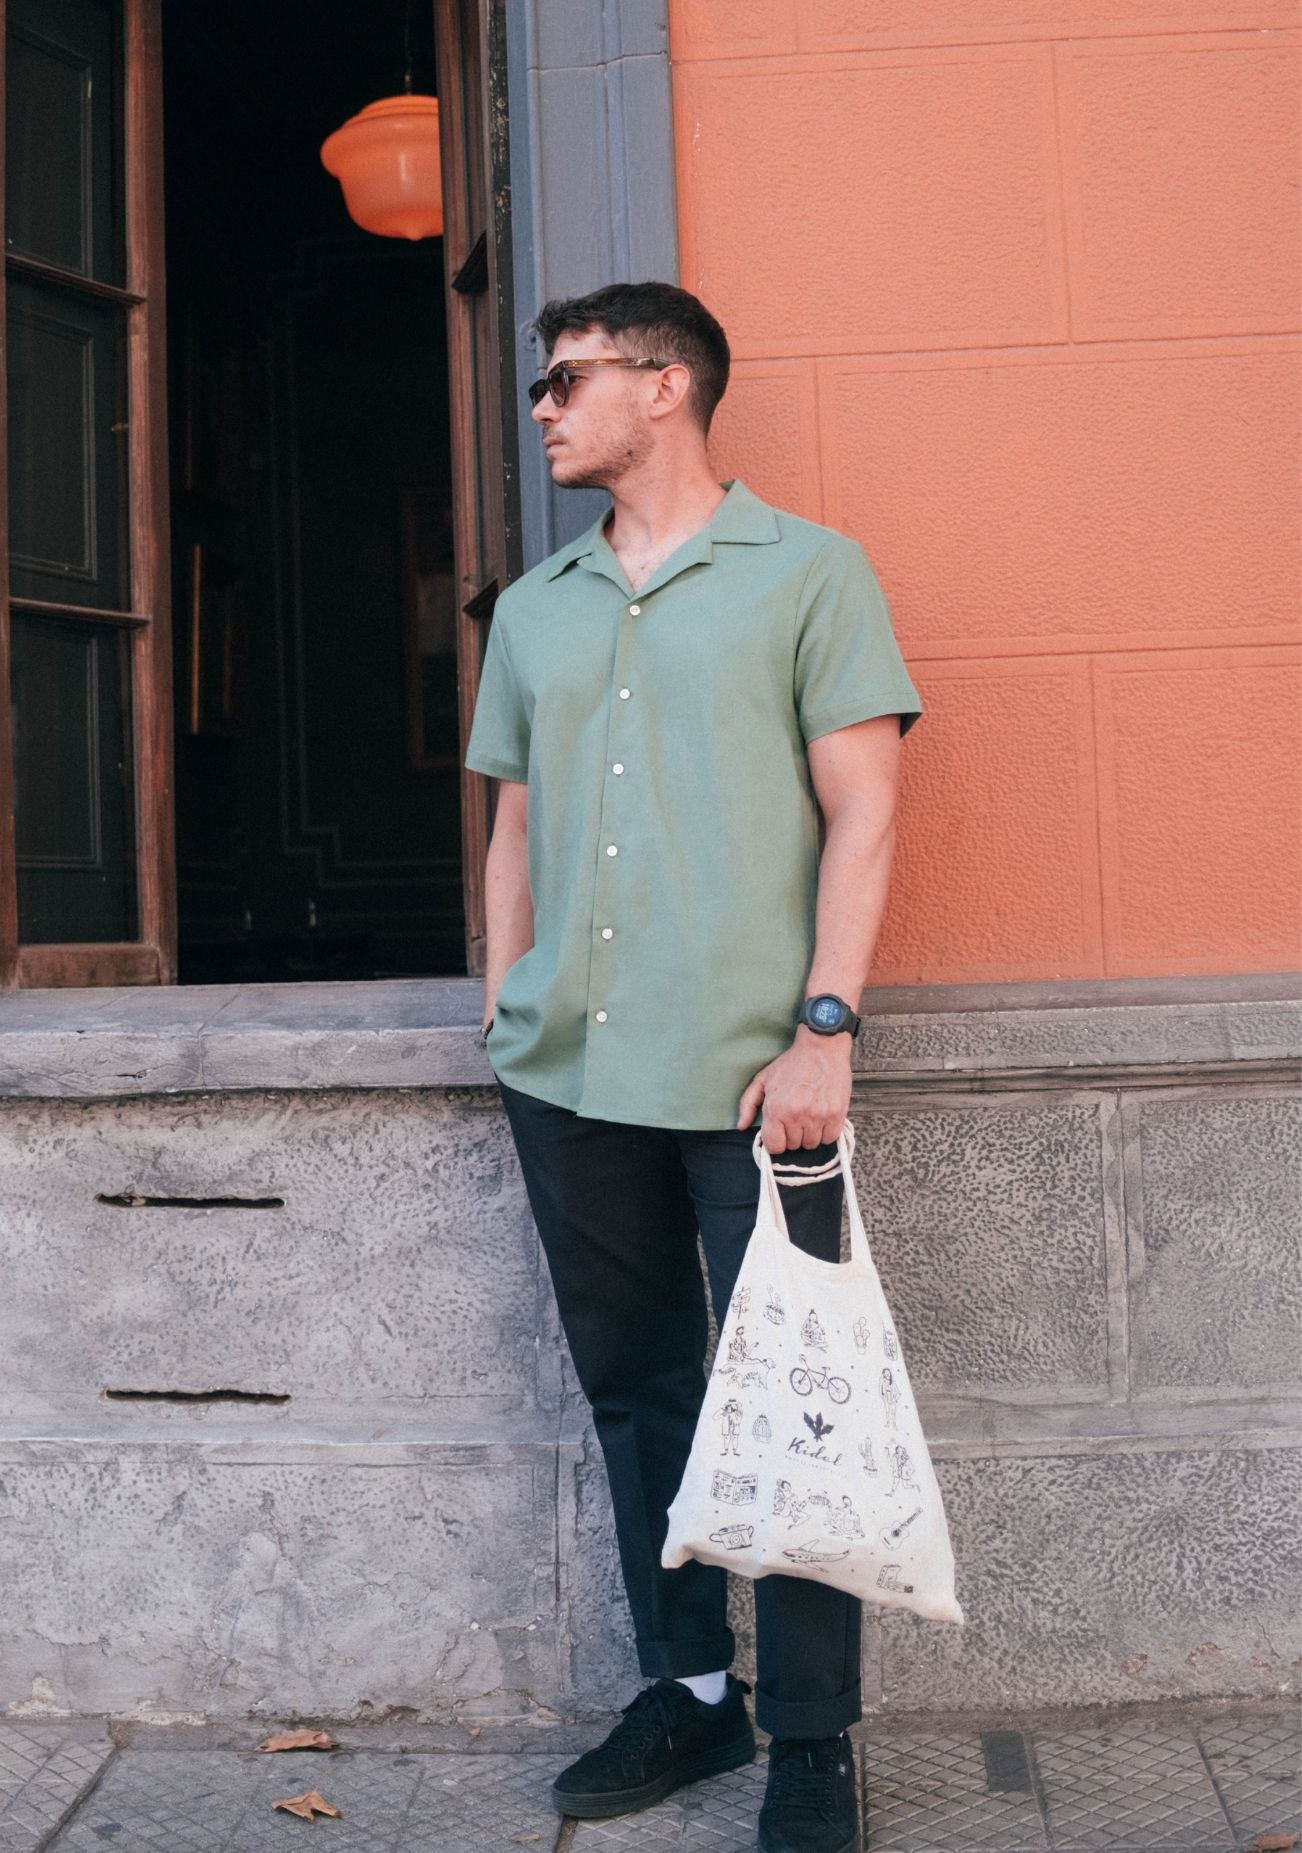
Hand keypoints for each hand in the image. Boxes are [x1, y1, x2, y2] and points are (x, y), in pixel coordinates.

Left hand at [736, 1027, 851, 1152]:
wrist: (822, 1047)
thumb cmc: (792, 1063)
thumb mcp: (763, 1079)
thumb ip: (748, 1104)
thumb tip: (741, 1126)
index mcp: (775, 1109)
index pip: (774, 1146)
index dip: (776, 1141)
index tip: (780, 1132)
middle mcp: (796, 1115)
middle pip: (793, 1146)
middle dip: (792, 1135)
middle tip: (796, 1117)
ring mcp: (818, 1116)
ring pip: (811, 1144)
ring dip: (809, 1134)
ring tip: (809, 1115)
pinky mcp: (836, 1114)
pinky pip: (829, 1138)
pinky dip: (826, 1132)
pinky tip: (822, 1117)